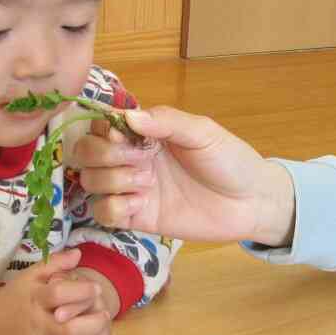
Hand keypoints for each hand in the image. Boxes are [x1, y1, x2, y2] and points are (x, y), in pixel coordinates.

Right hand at [0, 250, 109, 334]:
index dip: (82, 291)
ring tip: (102, 329)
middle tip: (105, 314)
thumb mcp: (30, 275)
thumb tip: (79, 253)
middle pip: (70, 328)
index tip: (96, 288)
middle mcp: (37, 324)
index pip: (60, 294)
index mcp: (35, 299)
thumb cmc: (14, 297)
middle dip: (95, 322)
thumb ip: (55, 263)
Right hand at [72, 106, 295, 245]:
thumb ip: (166, 121)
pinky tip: (139, 204)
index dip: (104, 130)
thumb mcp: (202, 132)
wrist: (251, 202)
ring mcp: (132, 189)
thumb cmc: (230, 160)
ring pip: (89, 181)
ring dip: (110, 179)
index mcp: (146, 133)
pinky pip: (102, 213)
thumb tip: (128, 116)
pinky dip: (112, 207)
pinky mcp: (137, 218)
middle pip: (85, 152)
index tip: (125, 137)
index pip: (102, 125)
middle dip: (102, 155)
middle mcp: (132, 158)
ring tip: (145, 182)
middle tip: (139, 161)